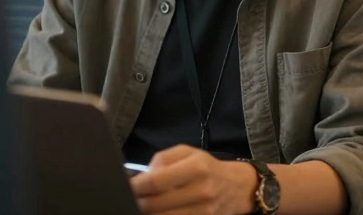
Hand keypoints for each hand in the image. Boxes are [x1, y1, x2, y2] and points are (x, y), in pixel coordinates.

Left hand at [130, 145, 256, 214]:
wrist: (237, 187)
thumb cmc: (207, 168)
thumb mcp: (188, 153)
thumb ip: (162, 159)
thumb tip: (141, 177)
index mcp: (196, 168)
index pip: (155, 182)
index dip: (135, 187)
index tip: (126, 188)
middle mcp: (201, 191)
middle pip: (154, 205)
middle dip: (138, 202)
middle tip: (131, 198)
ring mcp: (203, 212)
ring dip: (147, 214)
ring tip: (143, 207)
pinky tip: (158, 213)